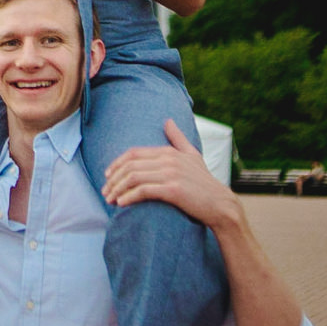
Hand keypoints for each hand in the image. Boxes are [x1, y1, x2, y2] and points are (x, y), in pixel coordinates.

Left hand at [101, 119, 237, 228]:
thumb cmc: (204, 182)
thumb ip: (178, 138)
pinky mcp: (173, 190)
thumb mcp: (192, 155)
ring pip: (133, 178)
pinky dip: (129, 197)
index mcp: (169, 151)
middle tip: (105, 192)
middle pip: (130, 166)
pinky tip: (121, 204)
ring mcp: (171, 174)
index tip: (107, 176)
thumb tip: (168, 121)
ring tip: (110, 200)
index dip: (117, 164)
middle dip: (113, 179)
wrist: (220, 204)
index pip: (133, 153)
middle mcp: (168, 159)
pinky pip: (143, 191)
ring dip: (117, 189)